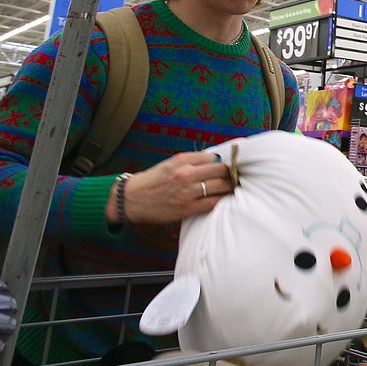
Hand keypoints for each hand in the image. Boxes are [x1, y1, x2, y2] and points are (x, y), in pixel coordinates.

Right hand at [106, 152, 233, 243]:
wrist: (132, 199)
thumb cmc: (153, 180)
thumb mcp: (170, 164)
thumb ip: (191, 161)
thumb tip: (215, 161)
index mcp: (182, 160)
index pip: (213, 157)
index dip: (223, 162)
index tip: (228, 165)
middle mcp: (185, 174)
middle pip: (221, 170)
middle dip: (229, 174)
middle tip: (234, 177)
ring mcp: (187, 191)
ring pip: (220, 186)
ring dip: (229, 187)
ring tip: (231, 188)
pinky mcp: (187, 208)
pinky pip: (212, 203)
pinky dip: (221, 201)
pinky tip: (223, 200)